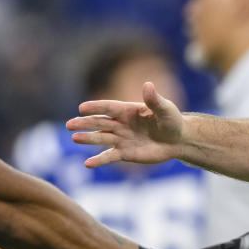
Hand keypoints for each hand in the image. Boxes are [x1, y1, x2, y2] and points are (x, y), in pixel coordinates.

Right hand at [66, 82, 184, 167]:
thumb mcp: (165, 109)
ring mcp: (121, 139)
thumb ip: (154, 100)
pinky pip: (109, 157)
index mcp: (128, 111)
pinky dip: (99, 160)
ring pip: (101, 138)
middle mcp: (121, 124)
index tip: (82, 108)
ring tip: (75, 138)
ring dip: (88, 138)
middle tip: (70, 124)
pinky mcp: (125, 153)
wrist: (178, 140)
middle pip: (100, 122)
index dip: (96, 107)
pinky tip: (87, 163)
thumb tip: (148, 84)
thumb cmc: (171, 121)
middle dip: (85, 123)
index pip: (109, 107)